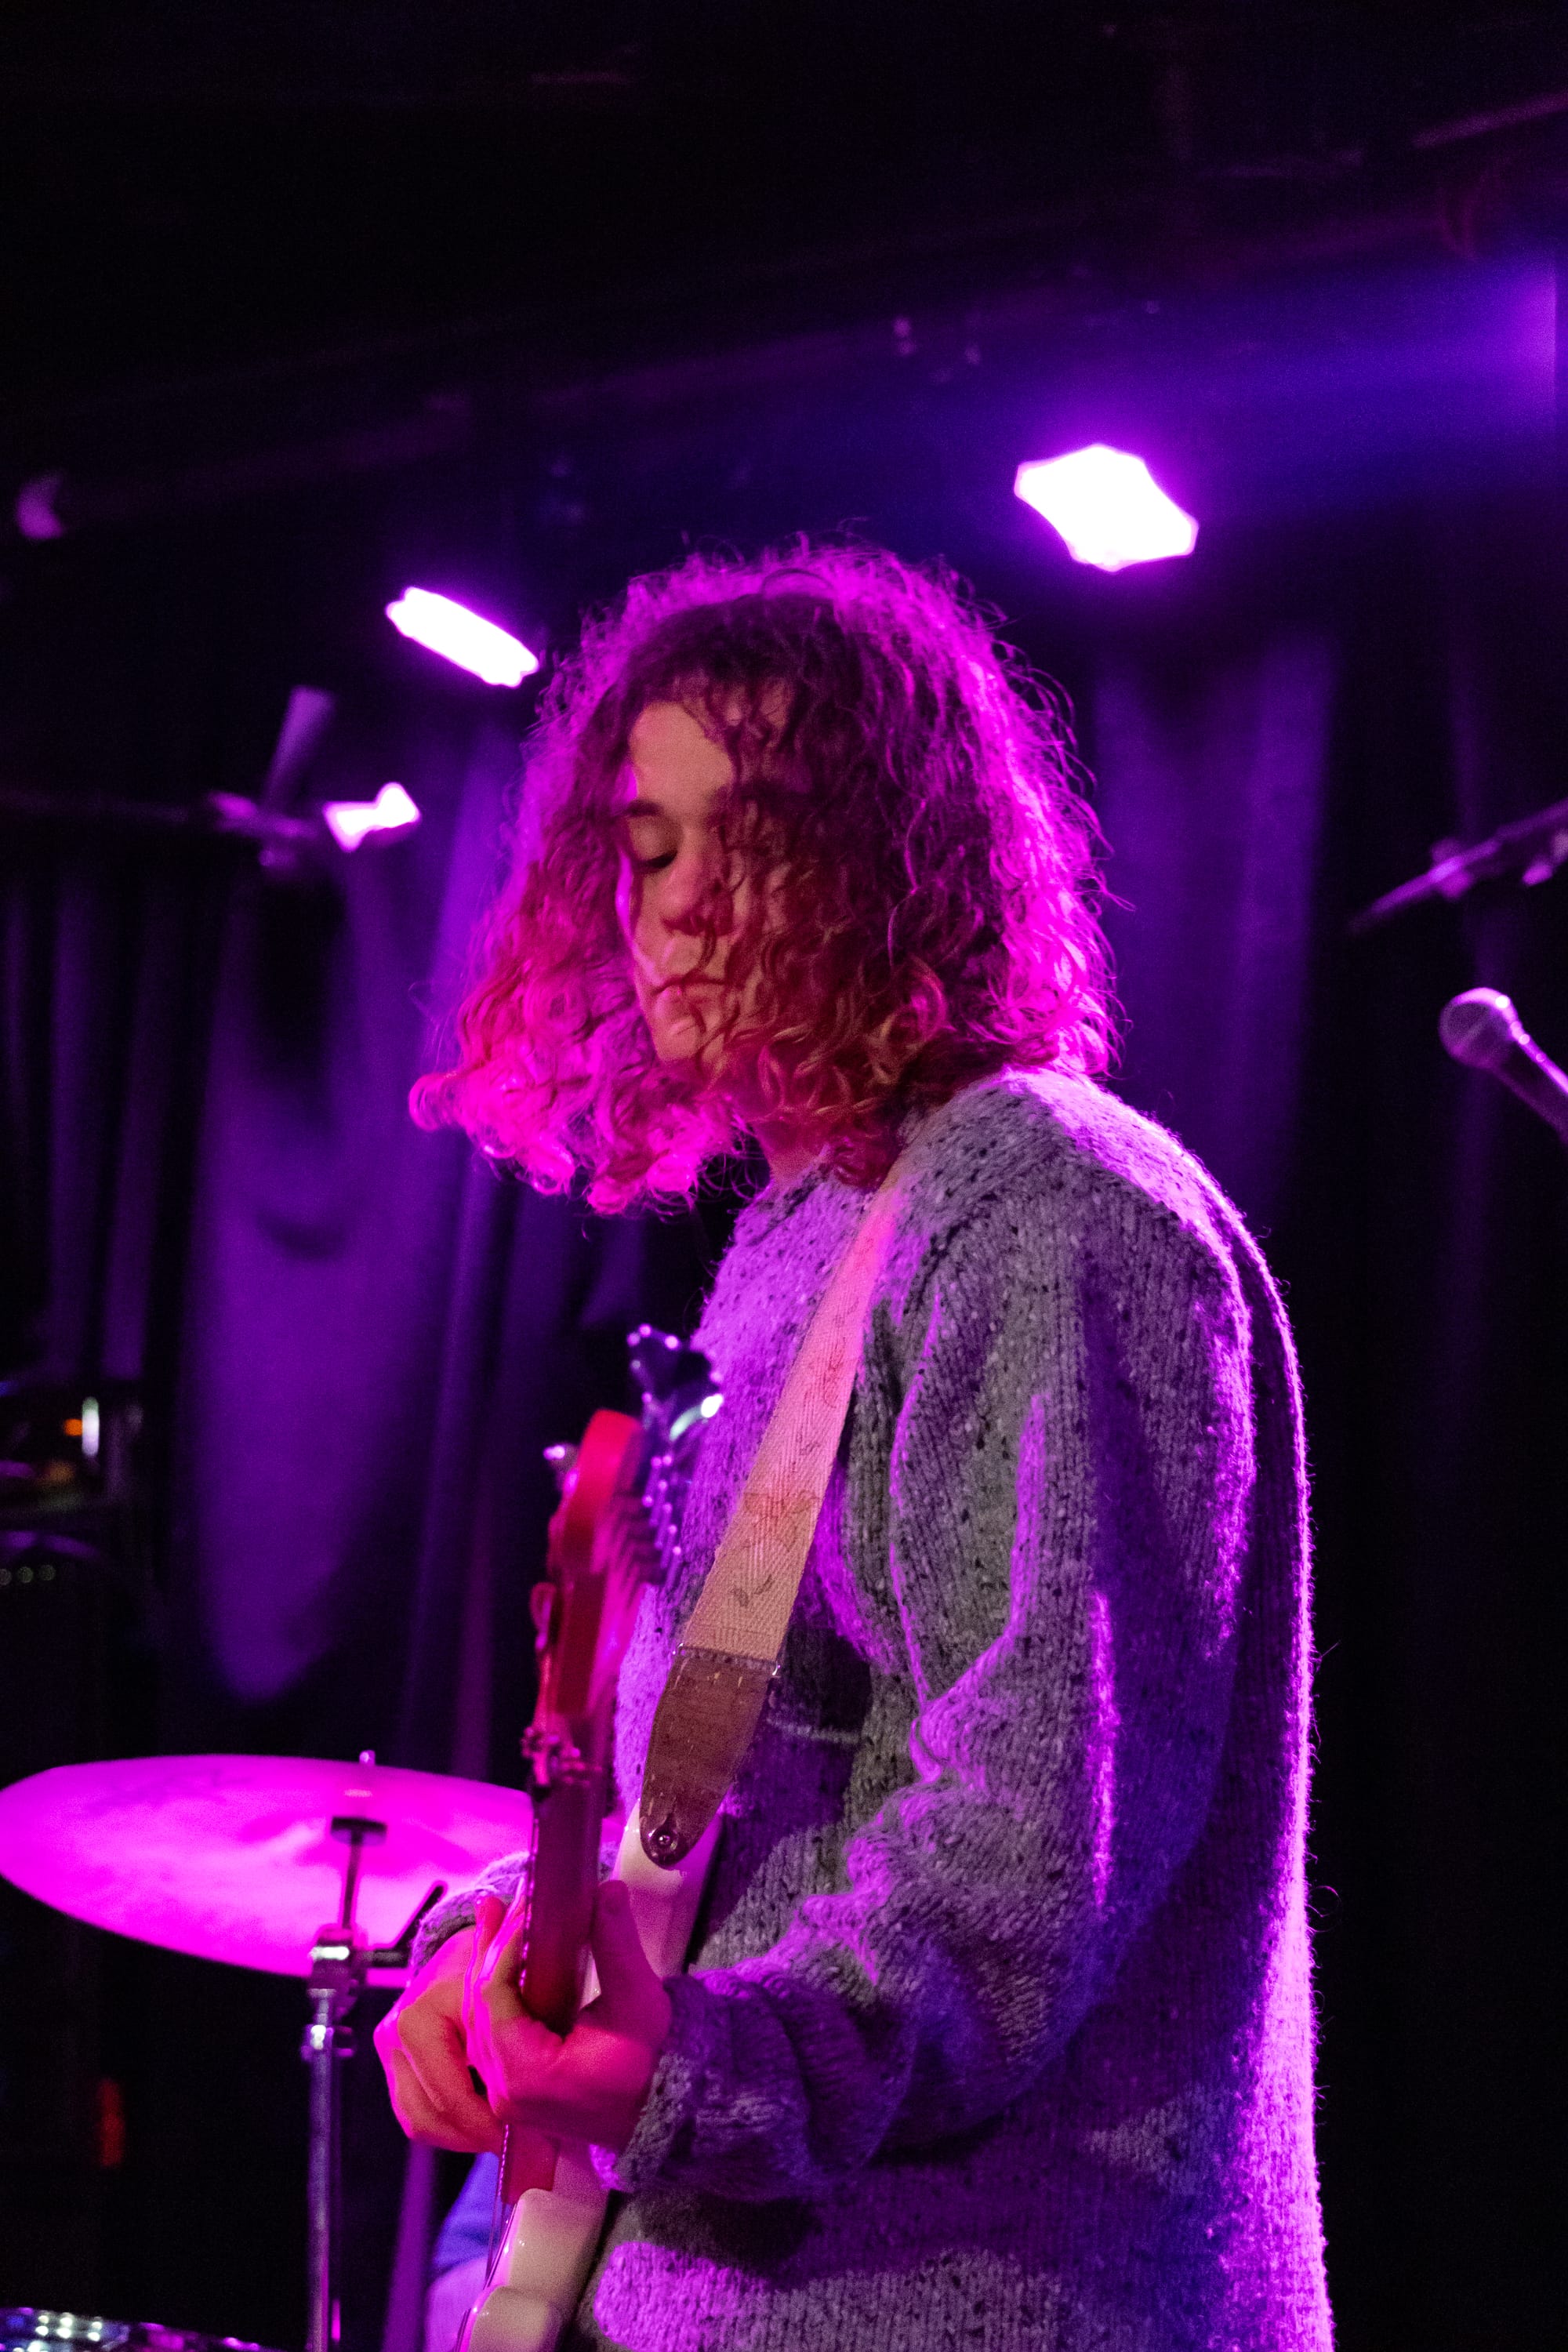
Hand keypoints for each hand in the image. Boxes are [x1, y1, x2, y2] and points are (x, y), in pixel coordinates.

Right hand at [373, 1926, 504, 2155]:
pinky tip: (484, 2121)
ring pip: (419, 2120)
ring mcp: (390, 2052)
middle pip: (428, 2115)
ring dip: (461, 2135)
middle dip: (474, 2135)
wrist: (467, 1948)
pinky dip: (450, 2123)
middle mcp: (395, 2035)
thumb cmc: (496, 1958)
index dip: (486, 2122)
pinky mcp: (394, 2065)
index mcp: (419, 2018)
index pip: (448, 2095)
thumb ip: (518, 2005)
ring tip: (502, 2135)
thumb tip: (519, 1963)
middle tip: (517, 2141)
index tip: (524, 2131)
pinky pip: (418, 2111)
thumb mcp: (510, 1980)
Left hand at [465, 1879, 672, 2153]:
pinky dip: (495, 1992)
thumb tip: (607, 1891)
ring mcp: (505, 2093)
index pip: (493, 1997)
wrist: (660, 2115)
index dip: (505, 1947)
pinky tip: (503, 1958)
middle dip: (491, 1949)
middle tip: (505, 1902)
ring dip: (488, 1966)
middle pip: (478, 2006)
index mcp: (527, 2073)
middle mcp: (505, 2089)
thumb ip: (617, 1945)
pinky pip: (491, 2032)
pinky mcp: (514, 2087)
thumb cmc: (652, 2067)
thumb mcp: (639, 2002)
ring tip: (496, 1916)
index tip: (527, 1906)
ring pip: (479, 2019)